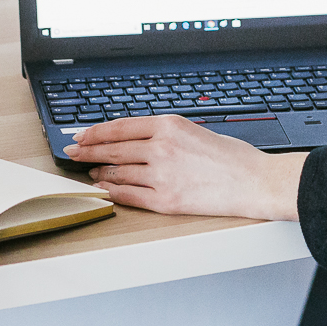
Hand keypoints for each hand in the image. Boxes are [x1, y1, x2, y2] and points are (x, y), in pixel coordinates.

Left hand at [64, 115, 305, 219]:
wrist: (253, 181)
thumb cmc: (231, 156)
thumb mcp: (195, 130)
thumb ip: (165, 133)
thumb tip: (135, 140)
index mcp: (168, 125)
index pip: (120, 127)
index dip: (95, 132)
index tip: (81, 135)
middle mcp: (161, 147)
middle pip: (112, 149)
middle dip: (88, 151)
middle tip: (73, 152)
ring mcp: (162, 175)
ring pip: (117, 173)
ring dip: (99, 173)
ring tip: (90, 172)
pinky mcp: (166, 200)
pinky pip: (129, 195)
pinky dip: (112, 192)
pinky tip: (104, 190)